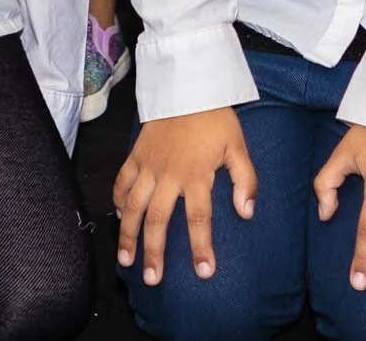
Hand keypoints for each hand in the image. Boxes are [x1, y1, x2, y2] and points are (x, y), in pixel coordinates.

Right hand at [113, 108, 256, 285]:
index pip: (199, 218)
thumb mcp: (238, 145)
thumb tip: (247, 213)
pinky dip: (118, 199)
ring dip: (129, 235)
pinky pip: (122, 181)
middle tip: (152, 280)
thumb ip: (246, 180)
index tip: (203, 273)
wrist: (188, 84)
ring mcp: (148, 165)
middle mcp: (168, 174)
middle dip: (154, 252)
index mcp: (196, 174)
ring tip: (125, 261)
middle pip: (158, 220)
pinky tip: (119, 216)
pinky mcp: (136, 154)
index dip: (201, 247)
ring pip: (134, 206)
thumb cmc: (215, 117)